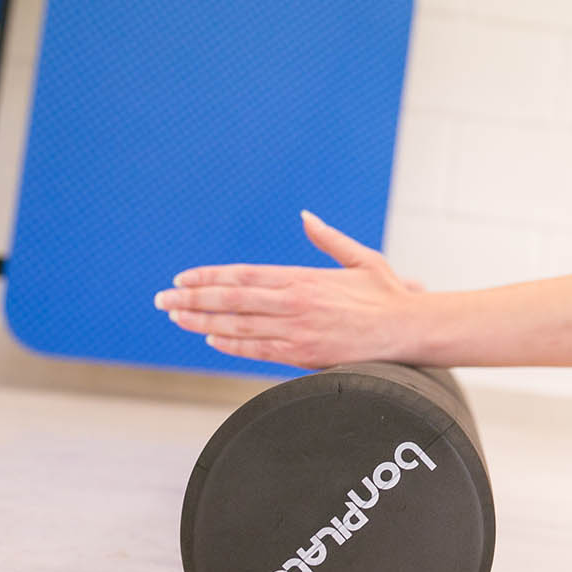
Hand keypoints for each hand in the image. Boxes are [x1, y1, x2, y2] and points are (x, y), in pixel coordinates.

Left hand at [154, 211, 424, 368]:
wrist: (410, 330)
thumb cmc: (389, 295)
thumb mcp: (361, 259)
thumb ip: (329, 239)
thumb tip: (306, 216)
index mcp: (304, 277)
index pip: (243, 275)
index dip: (209, 277)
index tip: (183, 278)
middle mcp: (294, 302)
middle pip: (230, 299)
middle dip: (191, 298)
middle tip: (161, 298)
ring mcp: (296, 330)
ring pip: (236, 326)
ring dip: (200, 321)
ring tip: (175, 316)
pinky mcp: (303, 355)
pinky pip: (257, 350)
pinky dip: (230, 344)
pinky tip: (209, 339)